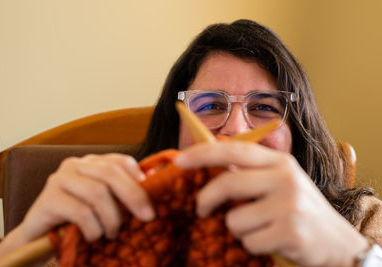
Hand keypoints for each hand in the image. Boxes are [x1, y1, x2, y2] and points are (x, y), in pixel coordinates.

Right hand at [0, 153, 154, 262]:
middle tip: (147, 217)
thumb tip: (154, 179)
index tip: (150, 201)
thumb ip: (124, 192)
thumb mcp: (104, 205)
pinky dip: (93, 228)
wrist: (38, 239)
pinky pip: (81, 212)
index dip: (138, 180)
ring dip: (112, 218)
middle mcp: (75, 165)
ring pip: (97, 193)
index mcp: (91, 163)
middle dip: (134, 196)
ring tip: (113, 233)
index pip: (121, 161)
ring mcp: (59, 179)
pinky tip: (94, 237)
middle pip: (111, 173)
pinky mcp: (47, 199)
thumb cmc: (78, 221)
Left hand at [175, 141, 367, 266]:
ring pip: (234, 220)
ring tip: (260, 228)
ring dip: (239, 229)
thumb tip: (210, 167)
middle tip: (200, 210)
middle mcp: (284, 178)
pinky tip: (271, 241)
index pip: (233, 150)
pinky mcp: (290, 231)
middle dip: (205, 200)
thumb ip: (250, 173)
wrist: (337, 242)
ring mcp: (289, 204)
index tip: (179, 161)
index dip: (202, 154)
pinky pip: (249, 241)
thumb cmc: (298, 208)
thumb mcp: (279, 181)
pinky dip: (253, 245)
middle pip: (226, 184)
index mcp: (279, 161)